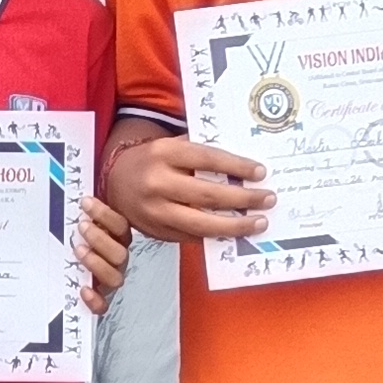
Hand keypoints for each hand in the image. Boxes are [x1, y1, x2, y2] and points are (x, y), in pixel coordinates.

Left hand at [72, 192, 130, 314]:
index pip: (120, 226)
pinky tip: (84, 290)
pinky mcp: (100, 297)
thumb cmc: (78, 234)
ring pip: (115, 278)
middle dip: (100, 239)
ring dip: (97, 263)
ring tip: (79, 251)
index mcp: (117, 238)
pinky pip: (103, 304)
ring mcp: (110, 278)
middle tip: (82, 227)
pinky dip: (95, 300)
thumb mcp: (82, 218)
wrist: (70, 257)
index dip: (105, 215)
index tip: (86, 203)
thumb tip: (75, 193)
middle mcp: (117, 259)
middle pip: (119, 254)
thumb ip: (85, 210)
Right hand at [103, 127, 272, 246]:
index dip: (237, 166)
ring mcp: (156, 211)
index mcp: (164, 153)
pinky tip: (235, 233)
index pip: (208, 159)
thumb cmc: (152, 161)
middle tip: (268, 199)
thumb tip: (241, 167)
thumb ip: (201, 153)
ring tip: (258, 223)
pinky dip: (216, 236)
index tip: (260, 173)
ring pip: (201, 224)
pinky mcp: (157, 231)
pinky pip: (192, 237)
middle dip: (243, 199)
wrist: (115, 181)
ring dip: (235, 225)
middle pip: (208, 195)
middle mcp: (158, 183)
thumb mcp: (173, 146)